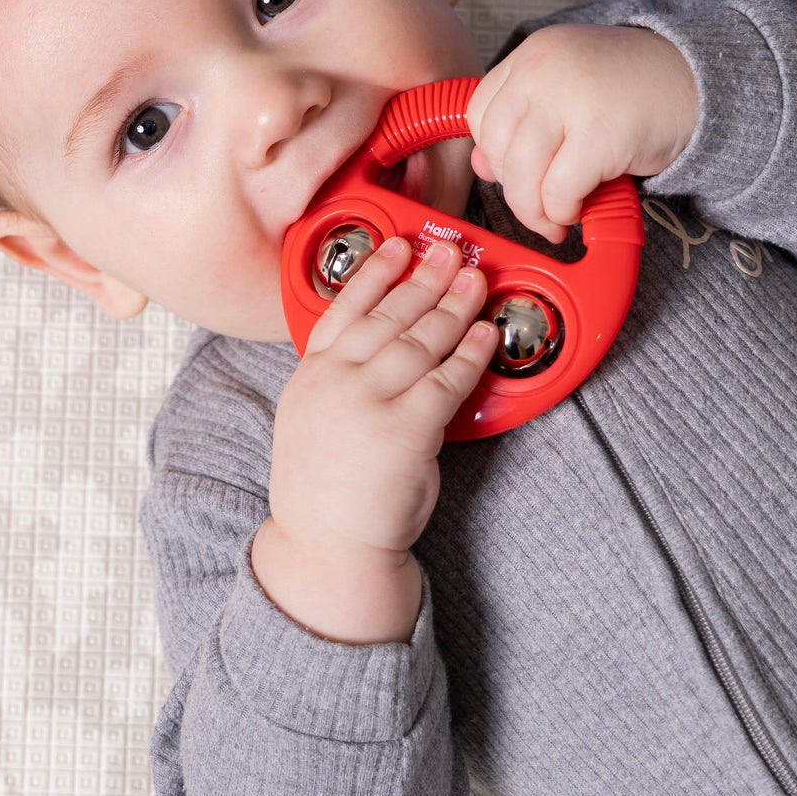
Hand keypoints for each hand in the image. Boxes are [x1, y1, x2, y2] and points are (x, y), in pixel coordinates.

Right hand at [269, 235, 496, 557]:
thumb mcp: (311, 421)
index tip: (397, 247)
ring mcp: (369, 401)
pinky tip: (485, 334)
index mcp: (311, 376)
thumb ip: (337, 380)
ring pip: (421, 339)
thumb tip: (380, 350)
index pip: (343, 308)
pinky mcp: (407, 428)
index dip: (376, 272)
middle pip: (389, 315)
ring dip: (454, 306)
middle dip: (425, 278)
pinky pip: (448, 379)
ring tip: (475, 282)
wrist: (328, 548)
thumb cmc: (325, 494)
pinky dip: (471, 353)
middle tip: (450, 254)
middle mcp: (337, 380)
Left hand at [466, 24, 698, 242]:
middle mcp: (544, 69)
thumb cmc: (633, 92)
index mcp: (533, 54)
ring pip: (521, 174)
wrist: (704, 80)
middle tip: (536, 208)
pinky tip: (579, 210)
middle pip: (496, 147)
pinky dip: (563, 211)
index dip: (492, 153)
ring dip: (534, 210)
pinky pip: (559, 191)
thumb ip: (524, 124)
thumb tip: (481, 167)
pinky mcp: (602, 134)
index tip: (516, 172)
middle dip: (512, 190)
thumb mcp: (569, 95)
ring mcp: (572, 99)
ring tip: (556, 218)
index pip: (480, 113)